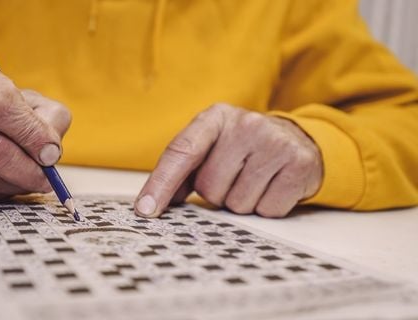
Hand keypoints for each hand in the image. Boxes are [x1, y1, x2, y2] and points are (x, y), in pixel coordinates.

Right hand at [0, 60, 70, 201]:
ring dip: (10, 184)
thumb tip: (49, 153)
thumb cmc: (1, 111)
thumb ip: (49, 120)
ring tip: (24, 179)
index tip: (50, 153)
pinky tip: (0, 183)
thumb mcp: (30, 102)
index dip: (29, 133)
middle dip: (25, 170)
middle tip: (44, 179)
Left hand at [135, 104, 322, 217]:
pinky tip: (273, 186)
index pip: (182, 152)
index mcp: (215, 117)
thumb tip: (149, 204)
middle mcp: (246, 124)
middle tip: (234, 176)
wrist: (293, 139)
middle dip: (217, 193)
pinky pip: (267, 210)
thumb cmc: (240, 148)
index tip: (146, 210)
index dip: (161, 183)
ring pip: (238, 204)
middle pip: (210, 188)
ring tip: (254, 180)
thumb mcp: (210, 147)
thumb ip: (180, 171)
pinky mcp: (299, 164)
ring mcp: (275, 142)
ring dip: (241, 202)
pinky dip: (266, 207)